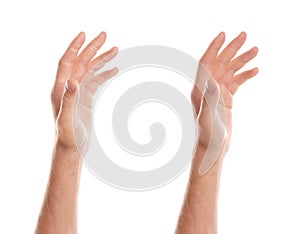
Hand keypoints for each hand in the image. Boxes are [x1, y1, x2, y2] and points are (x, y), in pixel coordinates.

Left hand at [51, 32, 117, 151]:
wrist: (73, 147)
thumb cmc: (68, 136)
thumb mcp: (67, 119)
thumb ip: (68, 99)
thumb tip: (72, 81)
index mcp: (60, 89)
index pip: (67, 62)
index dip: (74, 47)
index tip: (84, 35)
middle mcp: (69, 87)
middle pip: (81, 62)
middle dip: (92, 48)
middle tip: (104, 35)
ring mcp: (79, 91)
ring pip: (90, 70)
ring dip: (101, 59)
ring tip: (115, 49)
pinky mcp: (86, 97)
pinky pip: (96, 81)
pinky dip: (104, 74)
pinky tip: (114, 69)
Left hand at [191, 32, 257, 167]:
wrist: (212, 147)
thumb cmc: (208, 136)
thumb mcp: (207, 119)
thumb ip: (208, 100)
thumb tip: (211, 82)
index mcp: (200, 89)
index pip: (206, 63)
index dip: (214, 48)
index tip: (223, 35)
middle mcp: (207, 88)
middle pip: (220, 63)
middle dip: (231, 49)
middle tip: (244, 35)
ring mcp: (217, 92)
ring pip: (230, 71)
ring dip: (241, 60)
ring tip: (255, 50)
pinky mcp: (225, 98)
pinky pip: (235, 82)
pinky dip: (244, 75)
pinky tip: (254, 70)